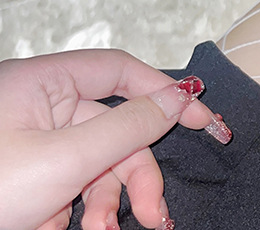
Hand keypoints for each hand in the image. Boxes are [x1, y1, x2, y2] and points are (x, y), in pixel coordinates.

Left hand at [0, 49, 231, 229]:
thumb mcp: (64, 160)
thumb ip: (129, 126)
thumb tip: (179, 96)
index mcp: (43, 82)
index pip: (120, 71)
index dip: (165, 92)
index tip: (204, 119)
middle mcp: (40, 106)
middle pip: (115, 128)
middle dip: (137, 173)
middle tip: (157, 215)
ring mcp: (33, 144)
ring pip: (97, 163)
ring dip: (110, 201)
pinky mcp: (28, 177)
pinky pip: (72, 185)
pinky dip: (81, 212)